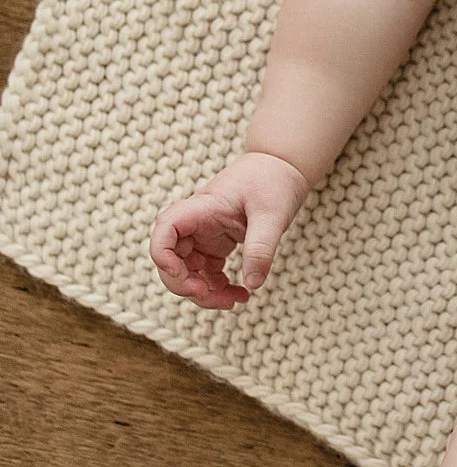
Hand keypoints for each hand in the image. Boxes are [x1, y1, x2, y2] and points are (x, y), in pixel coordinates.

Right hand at [149, 151, 312, 307]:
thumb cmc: (274, 180)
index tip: (183, 276)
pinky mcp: (216, 244)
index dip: (163, 256)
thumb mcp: (273, 214)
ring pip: (188, 272)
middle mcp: (196, 223)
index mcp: (202, 208)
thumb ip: (262, 247)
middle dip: (186, 285)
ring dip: (204, 293)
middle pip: (171, 260)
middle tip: (216, 299)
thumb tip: (253, 284)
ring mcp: (204, 235)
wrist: (283, 166)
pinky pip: (206, 273)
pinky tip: (240, 294)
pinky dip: (217, 288)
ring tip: (236, 301)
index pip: (165, 230)